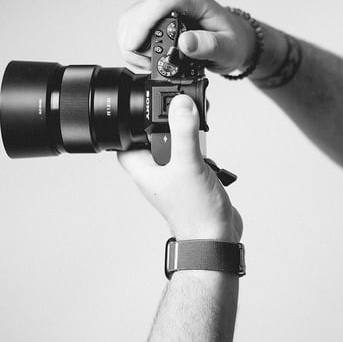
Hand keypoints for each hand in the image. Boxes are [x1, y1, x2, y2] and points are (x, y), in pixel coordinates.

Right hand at [118, 0, 255, 74]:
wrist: (233, 40)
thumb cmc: (232, 41)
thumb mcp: (227, 48)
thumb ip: (209, 45)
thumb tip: (186, 43)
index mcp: (192, 1)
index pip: (160, 4)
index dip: (142, 24)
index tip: (134, 46)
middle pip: (138, 13)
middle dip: (135, 42)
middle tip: (149, 65)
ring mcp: (161, 8)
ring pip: (130, 21)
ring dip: (131, 46)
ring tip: (149, 65)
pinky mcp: (154, 18)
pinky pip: (133, 28)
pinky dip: (133, 47)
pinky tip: (146, 61)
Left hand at [118, 94, 242, 242]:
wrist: (216, 237)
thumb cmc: (194, 213)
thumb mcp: (188, 164)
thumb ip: (184, 132)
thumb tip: (181, 104)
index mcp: (143, 168)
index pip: (126, 137)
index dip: (134, 120)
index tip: (149, 106)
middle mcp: (155, 171)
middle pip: (154, 136)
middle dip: (170, 124)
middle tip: (183, 117)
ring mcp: (172, 176)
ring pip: (175, 144)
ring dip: (188, 137)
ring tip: (198, 138)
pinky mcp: (190, 179)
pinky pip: (191, 156)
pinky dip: (200, 151)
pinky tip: (208, 156)